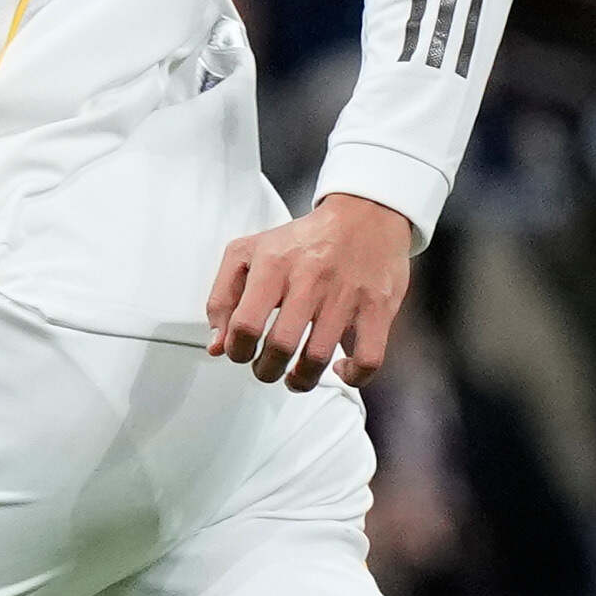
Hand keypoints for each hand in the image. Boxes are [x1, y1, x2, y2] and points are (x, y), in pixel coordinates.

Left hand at [204, 191, 421, 391]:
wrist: (364, 214)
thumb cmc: (304, 240)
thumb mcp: (249, 253)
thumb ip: (224, 297)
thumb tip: (217, 346)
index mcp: (273, 264)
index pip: (245, 324)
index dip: (237, 350)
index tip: (242, 353)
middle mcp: (310, 279)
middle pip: (280, 347)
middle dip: (266, 371)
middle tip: (268, 367)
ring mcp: (346, 295)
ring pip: (317, 358)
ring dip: (301, 380)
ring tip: (296, 376)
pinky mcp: (378, 307)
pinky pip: (368, 358)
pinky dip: (352, 375)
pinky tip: (339, 367)